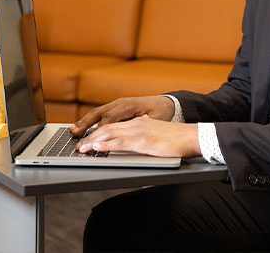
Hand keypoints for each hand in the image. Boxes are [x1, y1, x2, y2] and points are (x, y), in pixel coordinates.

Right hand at [69, 96, 174, 136]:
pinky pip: (99, 113)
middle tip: (75, 134)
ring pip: (96, 112)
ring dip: (84, 121)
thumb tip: (133, 129)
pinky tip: (81, 128)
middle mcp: (120, 103)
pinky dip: (88, 120)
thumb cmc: (161, 111)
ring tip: (72, 131)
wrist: (166, 102)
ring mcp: (116, 104)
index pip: (111, 117)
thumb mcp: (156, 118)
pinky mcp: (115, 108)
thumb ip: (143, 124)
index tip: (93, 139)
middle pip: (99, 113)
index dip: (101, 129)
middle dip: (86, 124)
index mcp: (130, 105)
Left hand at [76, 116, 200, 158]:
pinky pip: (120, 142)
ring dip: (93, 141)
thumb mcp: (155, 135)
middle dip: (90, 136)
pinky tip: (97, 147)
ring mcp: (139, 131)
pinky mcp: (143, 141)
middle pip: (107, 128)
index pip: (112, 125)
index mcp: (138, 122)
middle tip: (78, 145)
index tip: (86, 139)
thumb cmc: (176, 139)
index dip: (97, 132)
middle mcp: (136, 124)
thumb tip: (135, 144)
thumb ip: (143, 137)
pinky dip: (106, 145)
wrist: (191, 136)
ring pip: (109, 134)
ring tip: (81, 148)